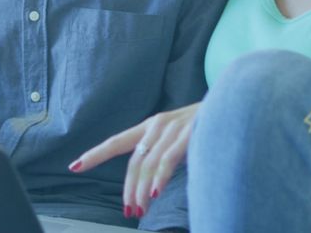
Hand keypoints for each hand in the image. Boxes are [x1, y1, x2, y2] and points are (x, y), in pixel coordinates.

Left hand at [69, 103, 199, 218]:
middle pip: (133, 161)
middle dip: (128, 188)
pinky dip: (159, 178)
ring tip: (139, 209)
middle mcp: (157, 125)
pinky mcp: (189, 133)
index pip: (117, 141)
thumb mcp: (179, 138)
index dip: (95, 154)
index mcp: (151, 126)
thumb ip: (163, 154)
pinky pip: (168, 159)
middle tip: (129, 209)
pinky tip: (153, 193)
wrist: (236, 101)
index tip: (74, 166)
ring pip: (147, 164)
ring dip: (141, 190)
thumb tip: (150, 183)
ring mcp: (173, 128)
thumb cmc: (207, 124)